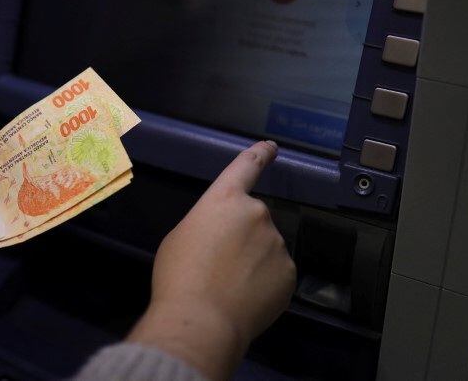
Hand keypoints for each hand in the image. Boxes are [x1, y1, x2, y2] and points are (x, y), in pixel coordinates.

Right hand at [127, 141, 295, 380]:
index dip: (259, 155)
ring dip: (254, 260)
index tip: (271, 147)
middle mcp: (257, 213)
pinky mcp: (289, 273)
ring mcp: (277, 243)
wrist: (201, 320)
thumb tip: (222, 236)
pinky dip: (265, 283)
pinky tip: (245, 299)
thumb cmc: (179, 275)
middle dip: (242, 237)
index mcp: (224, 200)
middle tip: (220, 265)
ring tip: (230, 287)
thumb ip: (207, 225)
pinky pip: (277, 272)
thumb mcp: (181, 237)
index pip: (245, 167)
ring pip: (266, 248)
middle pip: (252, 219)